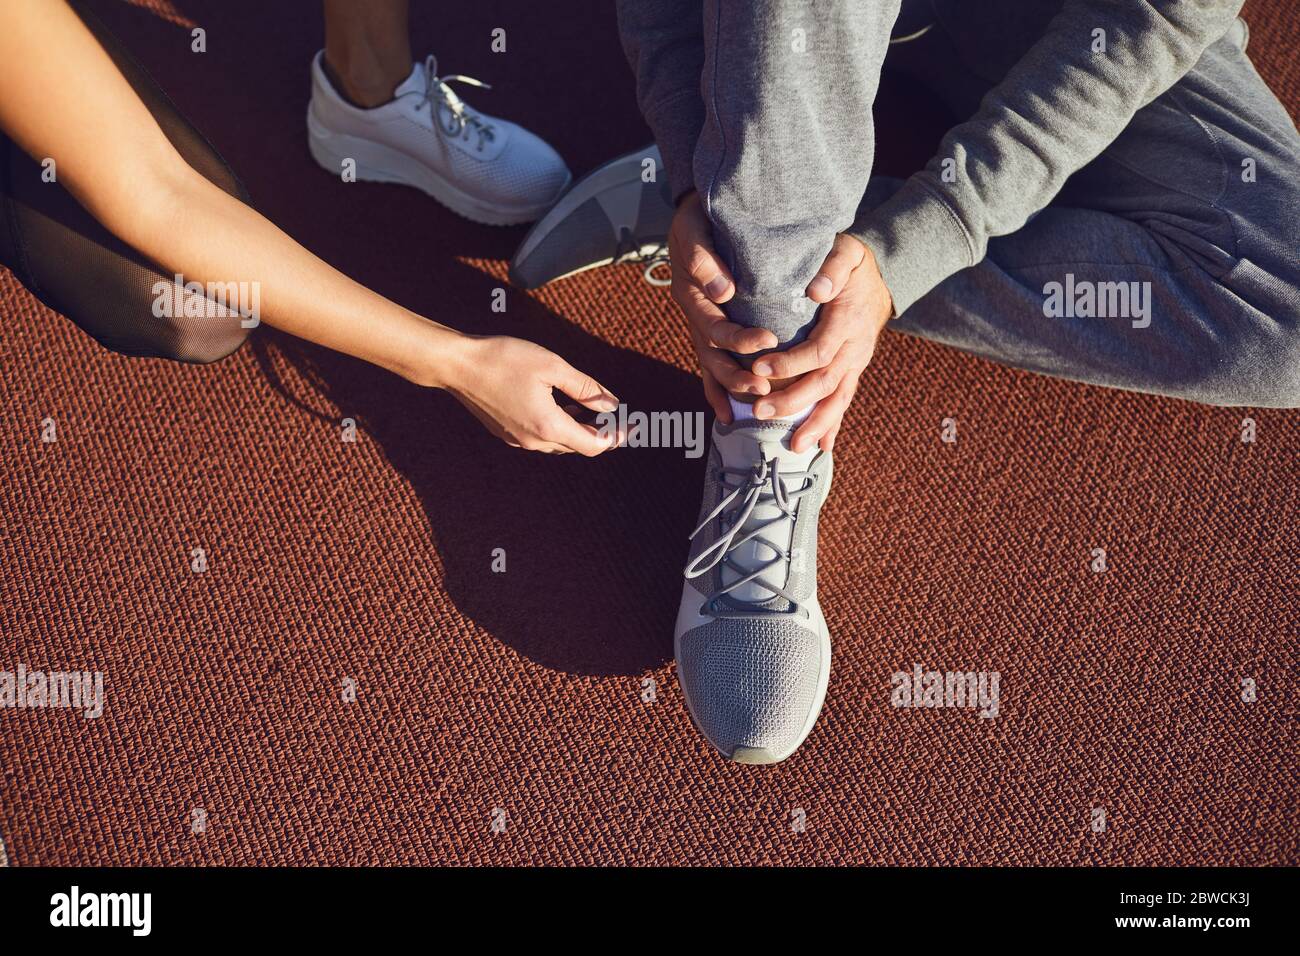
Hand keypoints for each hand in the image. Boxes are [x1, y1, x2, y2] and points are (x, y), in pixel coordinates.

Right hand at [442, 335, 620, 455]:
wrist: (457, 364)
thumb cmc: (504, 359)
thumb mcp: (552, 366)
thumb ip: (585, 388)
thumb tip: (611, 404)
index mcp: (549, 426)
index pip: (595, 445)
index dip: (618, 437)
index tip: (634, 424)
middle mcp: (534, 440)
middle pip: (579, 445)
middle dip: (601, 432)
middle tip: (616, 413)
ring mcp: (517, 439)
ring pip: (560, 441)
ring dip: (579, 428)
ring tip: (591, 406)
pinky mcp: (506, 433)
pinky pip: (541, 436)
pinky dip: (559, 425)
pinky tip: (562, 404)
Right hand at [669, 190, 775, 423]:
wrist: (693, 210)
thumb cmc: (697, 216)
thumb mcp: (694, 228)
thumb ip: (705, 259)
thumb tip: (725, 293)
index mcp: (692, 295)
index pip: (717, 326)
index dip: (741, 339)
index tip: (770, 340)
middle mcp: (694, 314)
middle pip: (713, 356)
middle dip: (738, 375)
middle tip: (765, 387)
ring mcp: (699, 323)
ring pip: (712, 365)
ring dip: (732, 387)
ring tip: (759, 398)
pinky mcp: (706, 326)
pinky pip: (709, 364)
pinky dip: (716, 390)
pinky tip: (727, 414)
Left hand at [752, 234, 892, 452]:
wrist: (881, 273)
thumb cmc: (851, 261)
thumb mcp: (844, 252)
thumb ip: (832, 268)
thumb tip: (816, 290)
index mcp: (848, 321)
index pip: (819, 350)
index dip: (790, 363)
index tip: (758, 367)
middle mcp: (855, 347)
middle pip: (825, 382)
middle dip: (793, 401)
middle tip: (760, 412)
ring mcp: (856, 362)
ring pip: (838, 398)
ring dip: (816, 423)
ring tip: (795, 446)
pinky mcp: (853, 369)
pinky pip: (843, 399)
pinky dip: (832, 424)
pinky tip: (820, 446)